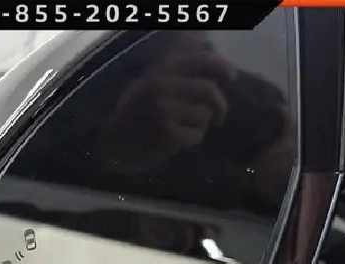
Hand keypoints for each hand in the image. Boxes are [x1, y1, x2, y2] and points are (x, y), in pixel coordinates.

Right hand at [95, 33, 234, 173]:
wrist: (111, 148)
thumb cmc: (133, 116)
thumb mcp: (147, 82)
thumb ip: (173, 61)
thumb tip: (202, 34)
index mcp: (157, 71)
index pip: (197, 60)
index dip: (220, 66)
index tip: (232, 76)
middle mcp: (160, 86)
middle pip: (208, 91)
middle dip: (220, 105)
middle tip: (220, 117)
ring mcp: (163, 110)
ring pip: (204, 115)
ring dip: (199, 126)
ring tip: (182, 130)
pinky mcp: (167, 134)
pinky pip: (196, 136)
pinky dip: (191, 141)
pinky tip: (175, 143)